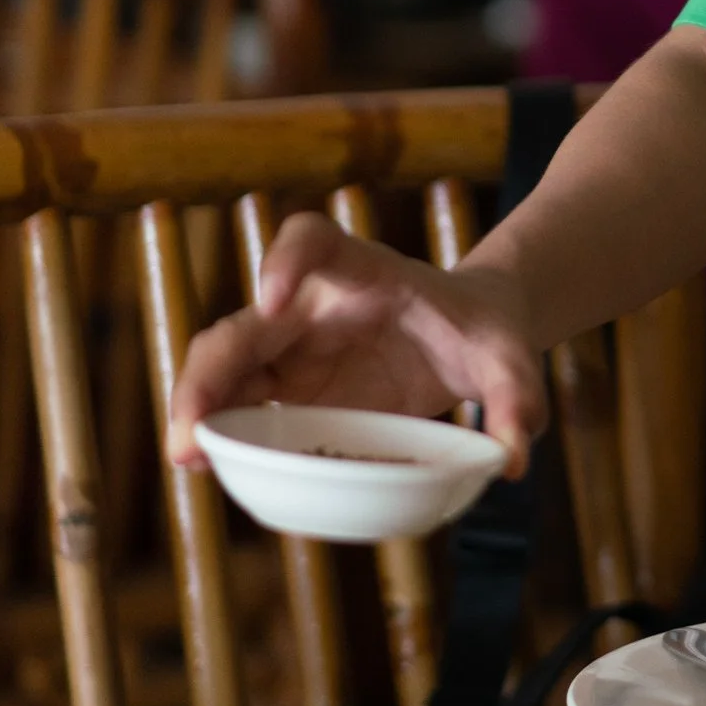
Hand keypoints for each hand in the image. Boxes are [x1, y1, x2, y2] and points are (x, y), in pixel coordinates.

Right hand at [164, 213, 546, 474]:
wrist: (471, 335)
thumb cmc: (484, 333)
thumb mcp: (512, 359)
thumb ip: (520, 399)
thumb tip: (515, 460)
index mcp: (368, 270)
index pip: (313, 239)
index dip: (285, 260)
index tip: (269, 298)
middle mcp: (315, 303)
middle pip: (245, 320)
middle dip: (211, 367)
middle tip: (194, 426)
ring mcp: (294, 345)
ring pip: (226, 364)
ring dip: (198, 405)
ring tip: (185, 456)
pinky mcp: (289, 386)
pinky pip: (239, 402)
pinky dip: (217, 429)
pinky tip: (204, 465)